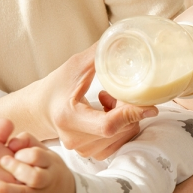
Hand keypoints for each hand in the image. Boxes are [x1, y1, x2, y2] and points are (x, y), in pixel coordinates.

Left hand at [0, 131, 75, 192]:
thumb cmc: (46, 167)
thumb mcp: (43, 151)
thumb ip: (27, 141)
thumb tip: (11, 142)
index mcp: (50, 163)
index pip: (39, 157)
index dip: (24, 153)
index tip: (11, 147)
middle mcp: (45, 181)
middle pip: (35, 177)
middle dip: (18, 168)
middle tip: (2, 161)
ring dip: (6, 190)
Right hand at [34, 43, 158, 159]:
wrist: (42, 108)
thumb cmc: (57, 85)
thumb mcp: (75, 66)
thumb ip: (98, 55)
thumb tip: (121, 38)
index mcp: (69, 117)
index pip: (108, 125)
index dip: (132, 115)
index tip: (150, 105)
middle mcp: (75, 139)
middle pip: (120, 129)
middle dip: (129, 109)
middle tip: (119, 92)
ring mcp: (83, 150)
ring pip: (123, 136)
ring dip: (127, 118)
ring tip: (110, 101)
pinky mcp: (91, 154)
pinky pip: (120, 142)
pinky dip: (123, 128)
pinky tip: (109, 113)